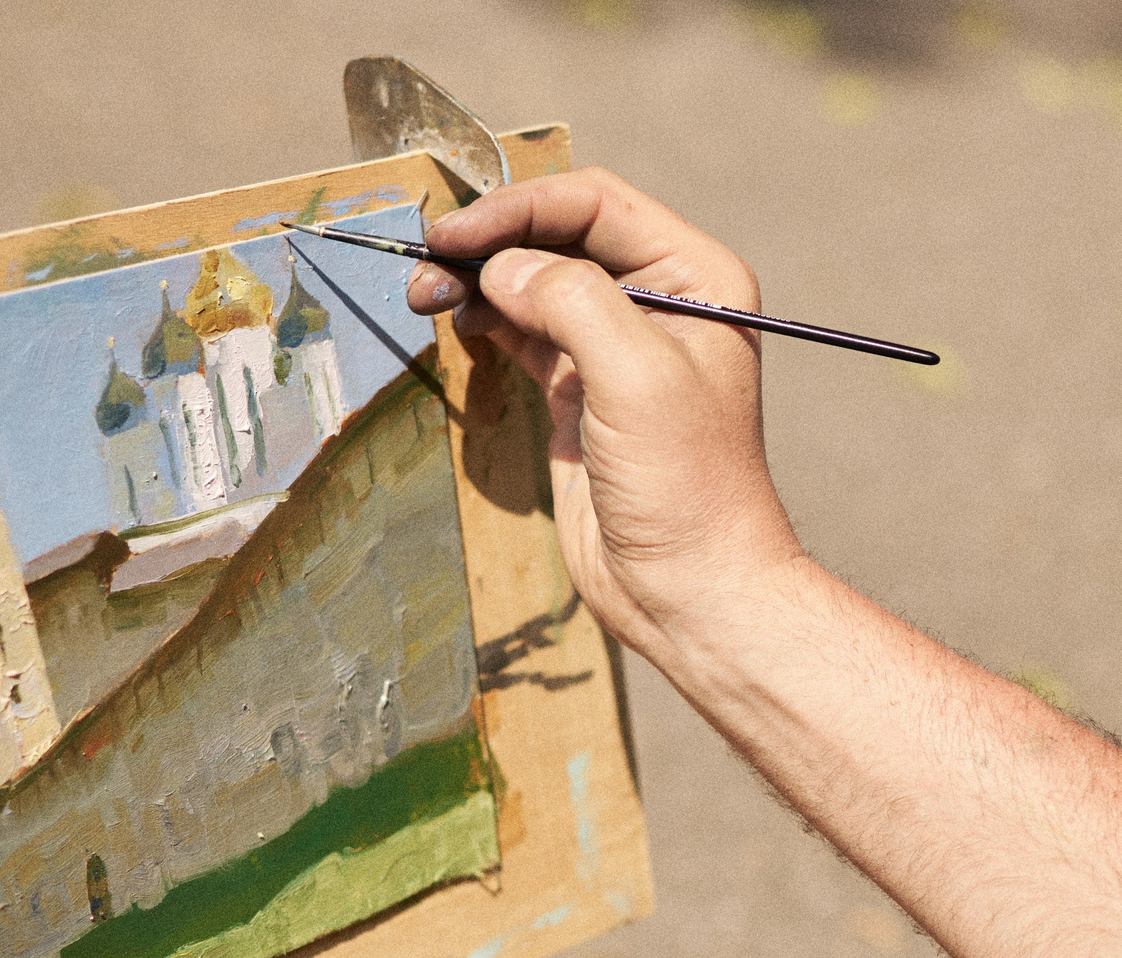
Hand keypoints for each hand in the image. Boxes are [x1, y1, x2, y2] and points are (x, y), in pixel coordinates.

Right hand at [406, 168, 802, 657]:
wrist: (691, 588)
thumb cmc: (689, 487)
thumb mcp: (638, 377)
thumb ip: (573, 302)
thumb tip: (503, 266)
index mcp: (697, 278)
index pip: (597, 204)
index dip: (521, 207)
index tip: (456, 233)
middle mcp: (661, 300)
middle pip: (560, 235)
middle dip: (492, 239)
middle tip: (427, 260)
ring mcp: (616, 346)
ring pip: (533, 281)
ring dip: (478, 279)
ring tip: (425, 293)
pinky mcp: (580, 390)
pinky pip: (523, 330)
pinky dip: (484, 317)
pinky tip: (454, 318)